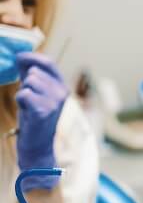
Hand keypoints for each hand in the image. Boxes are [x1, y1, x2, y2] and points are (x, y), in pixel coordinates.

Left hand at [15, 52, 68, 190]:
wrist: (38, 147)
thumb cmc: (35, 119)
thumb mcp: (36, 93)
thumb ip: (31, 75)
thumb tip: (21, 56)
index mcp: (62, 86)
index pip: (49, 63)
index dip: (33, 57)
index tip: (19, 58)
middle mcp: (62, 92)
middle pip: (35, 73)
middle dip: (26, 83)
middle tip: (30, 99)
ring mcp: (55, 101)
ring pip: (30, 82)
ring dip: (23, 92)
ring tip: (29, 106)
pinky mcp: (44, 111)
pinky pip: (24, 94)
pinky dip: (21, 101)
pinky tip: (26, 111)